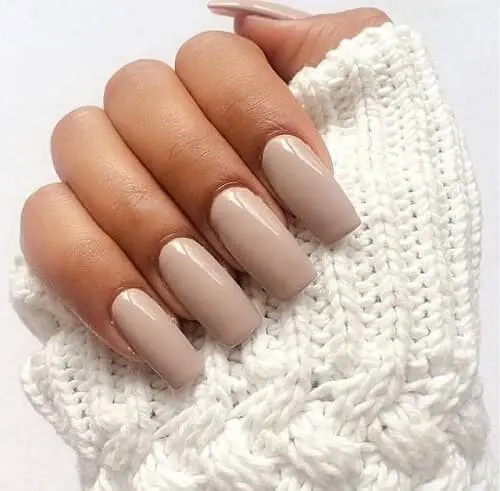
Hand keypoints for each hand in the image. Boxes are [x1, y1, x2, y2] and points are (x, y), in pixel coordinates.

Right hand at [20, 2, 388, 387]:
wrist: (358, 372)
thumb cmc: (386, 262)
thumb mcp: (396, 142)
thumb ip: (337, 52)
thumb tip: (242, 15)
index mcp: (232, 108)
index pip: (208, 59)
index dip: (258, 123)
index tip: (317, 205)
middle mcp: (166, 139)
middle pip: (135, 98)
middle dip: (208, 187)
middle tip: (277, 270)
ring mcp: (116, 196)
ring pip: (81, 159)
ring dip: (160, 241)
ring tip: (229, 318)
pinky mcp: (83, 260)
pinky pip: (48, 238)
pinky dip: (101, 285)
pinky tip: (163, 340)